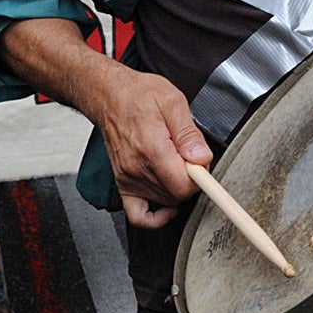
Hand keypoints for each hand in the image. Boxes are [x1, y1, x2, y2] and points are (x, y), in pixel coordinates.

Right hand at [91, 69, 211, 228]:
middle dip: (190, 179)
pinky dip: (155, 217)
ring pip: (164, 202)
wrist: (110, 96)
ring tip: (175, 165)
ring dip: (176, 189)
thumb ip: (189, 133)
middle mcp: (137, 168)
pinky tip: (166, 205)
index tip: (201, 162)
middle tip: (189, 157)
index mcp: (152, 148)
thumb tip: (202, 158)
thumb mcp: (173, 102)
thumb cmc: (139, 95)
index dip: (200, 176)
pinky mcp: (123, 184)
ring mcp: (128, 179)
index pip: (184, 185)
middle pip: (177, 195)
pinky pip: (138, 216)